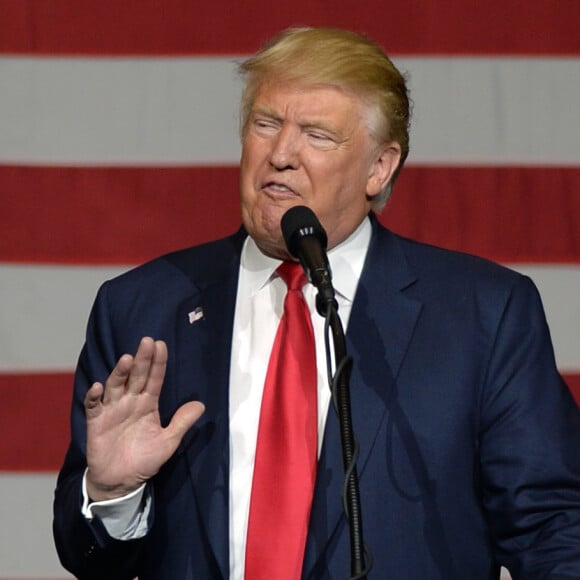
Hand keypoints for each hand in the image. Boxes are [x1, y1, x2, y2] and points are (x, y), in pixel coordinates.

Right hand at [84, 337, 204, 500]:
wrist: (121, 482)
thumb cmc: (144, 460)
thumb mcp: (168, 441)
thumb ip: (182, 422)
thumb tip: (201, 405)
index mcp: (148, 404)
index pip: (154, 379)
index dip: (158, 363)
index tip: (161, 345)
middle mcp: (130, 402)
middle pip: (136, 377)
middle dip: (142, 359)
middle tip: (147, 341)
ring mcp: (112, 410)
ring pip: (116, 386)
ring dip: (120, 372)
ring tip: (128, 359)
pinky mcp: (96, 422)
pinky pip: (93, 406)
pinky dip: (94, 396)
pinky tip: (98, 387)